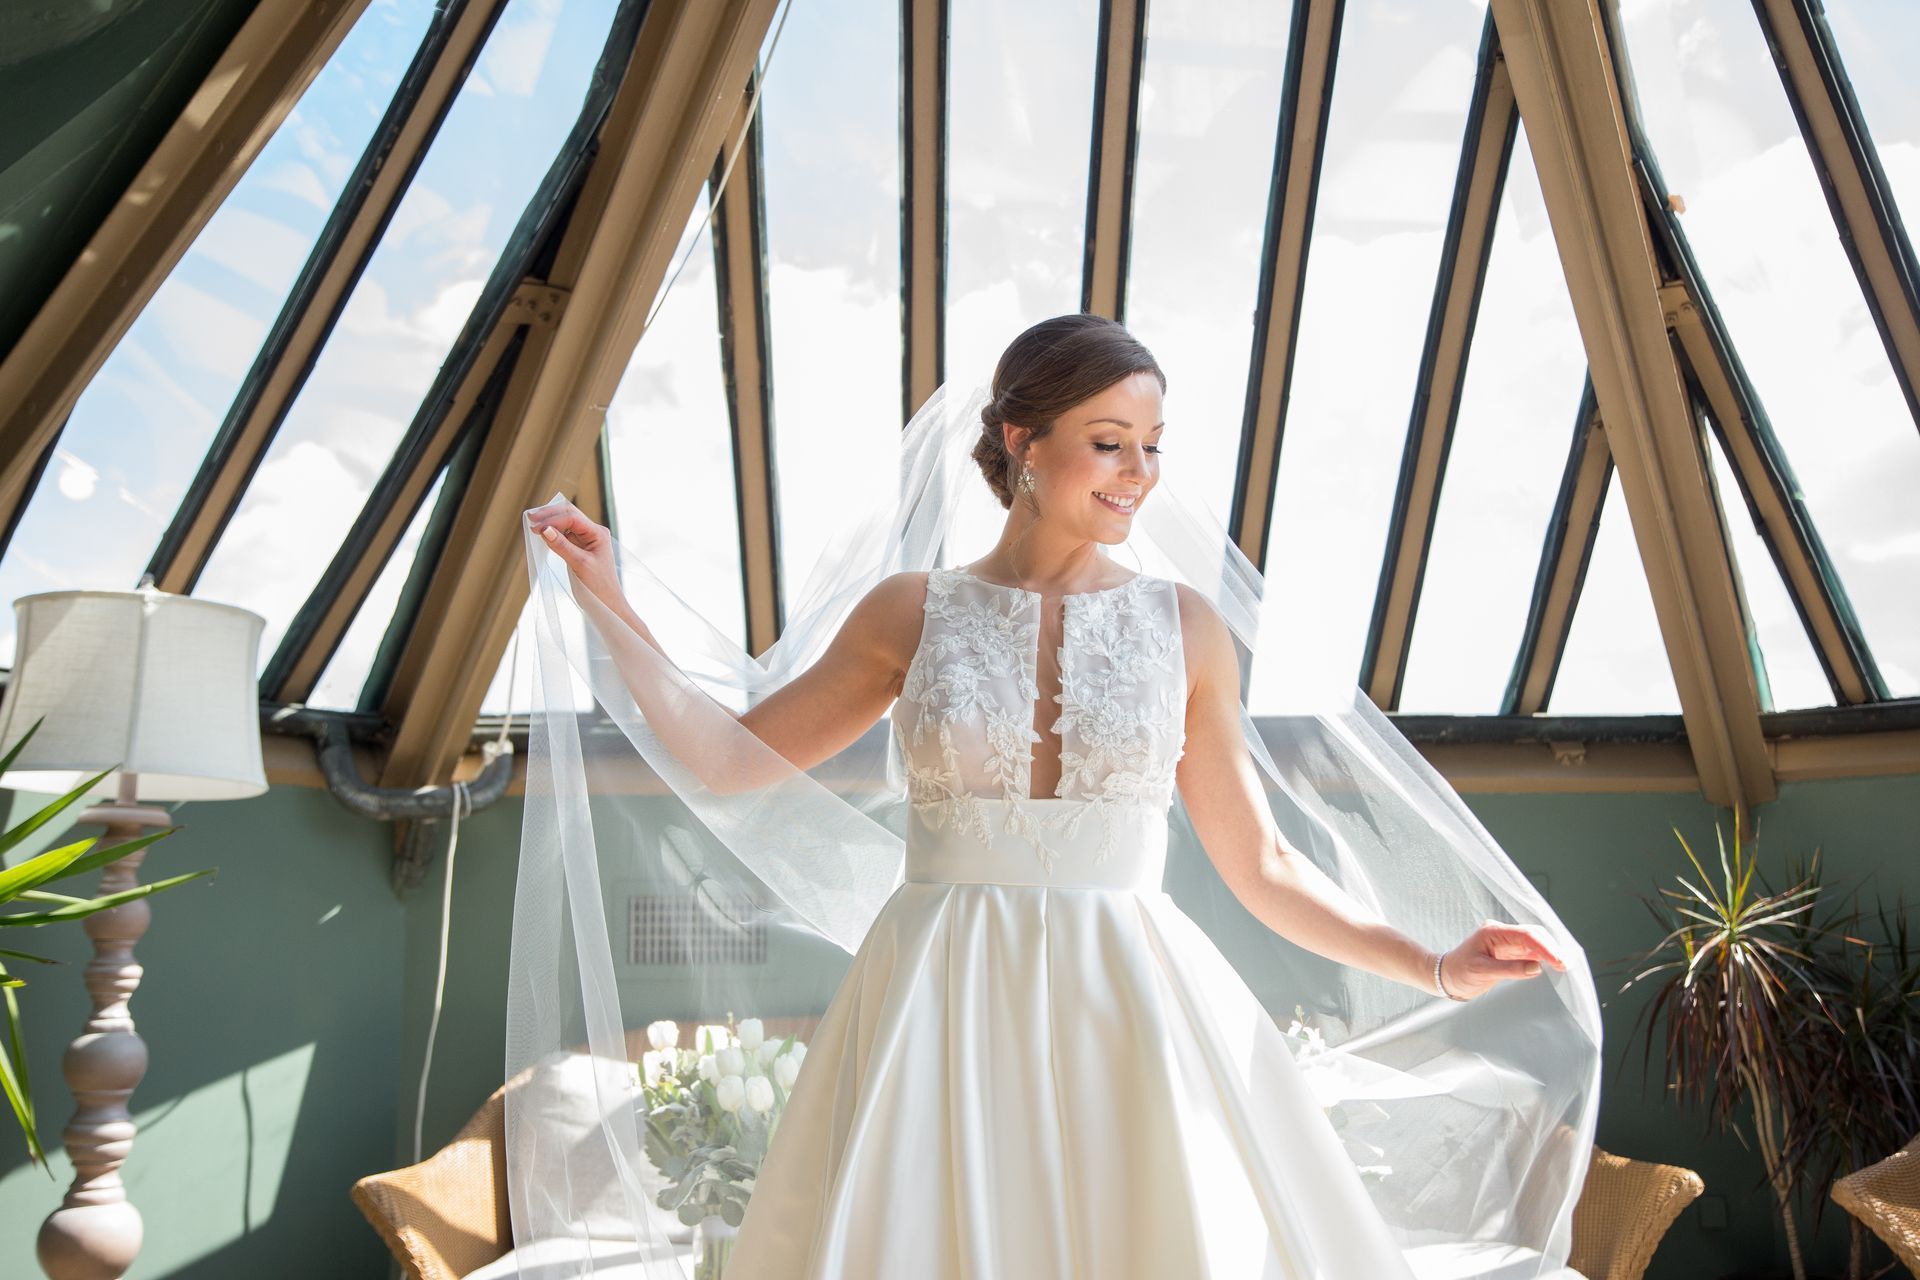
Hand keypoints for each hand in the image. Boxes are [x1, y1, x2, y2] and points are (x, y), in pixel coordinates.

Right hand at [525, 499, 621, 610]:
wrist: (607, 601)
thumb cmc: (599, 585)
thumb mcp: (580, 564)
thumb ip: (562, 546)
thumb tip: (545, 529)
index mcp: (598, 533)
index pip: (572, 518)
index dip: (553, 520)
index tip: (536, 527)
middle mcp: (593, 532)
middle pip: (569, 514)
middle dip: (550, 515)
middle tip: (530, 518)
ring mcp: (587, 539)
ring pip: (566, 522)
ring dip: (550, 521)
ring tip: (533, 524)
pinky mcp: (580, 547)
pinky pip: (565, 534)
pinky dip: (553, 532)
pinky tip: (543, 533)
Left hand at [1436, 920, 1568, 999]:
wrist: (1447, 977)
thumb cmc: (1460, 972)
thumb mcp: (1482, 972)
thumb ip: (1510, 969)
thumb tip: (1537, 968)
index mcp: (1492, 932)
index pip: (1525, 935)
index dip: (1544, 947)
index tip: (1558, 960)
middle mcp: (1501, 933)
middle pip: (1533, 934)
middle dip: (1551, 947)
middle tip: (1565, 964)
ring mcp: (1506, 941)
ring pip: (1534, 941)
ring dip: (1549, 952)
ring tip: (1563, 965)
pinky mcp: (1509, 951)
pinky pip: (1530, 950)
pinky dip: (1542, 956)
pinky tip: (1553, 964)